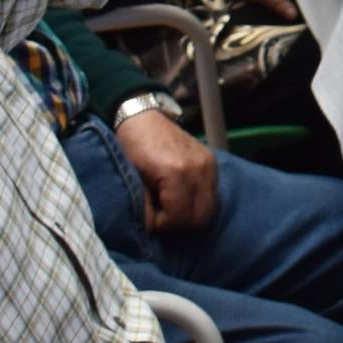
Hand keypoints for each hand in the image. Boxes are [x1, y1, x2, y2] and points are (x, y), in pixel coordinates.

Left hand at [115, 108, 218, 231]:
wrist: (143, 117)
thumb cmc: (131, 145)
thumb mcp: (131, 177)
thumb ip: (143, 204)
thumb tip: (151, 225)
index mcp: (176, 171)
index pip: (178, 216)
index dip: (162, 224)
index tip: (149, 219)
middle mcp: (198, 168)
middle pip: (199, 216)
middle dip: (179, 223)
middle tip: (162, 218)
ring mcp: (208, 164)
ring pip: (209, 207)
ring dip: (190, 213)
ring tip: (171, 208)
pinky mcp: (211, 162)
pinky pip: (212, 193)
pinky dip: (198, 201)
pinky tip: (181, 197)